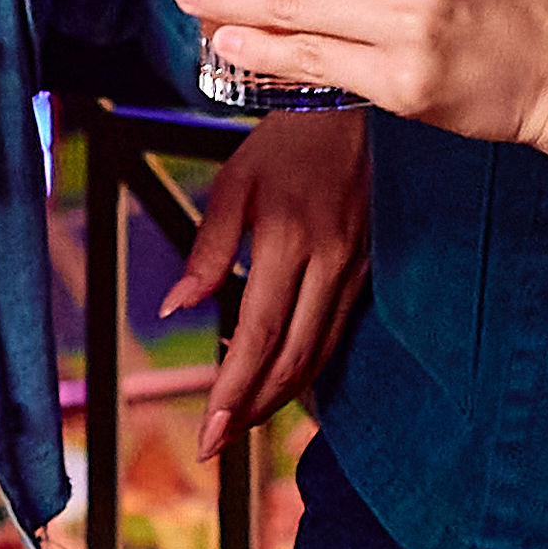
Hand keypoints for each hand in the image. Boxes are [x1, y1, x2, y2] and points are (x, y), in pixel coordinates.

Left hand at [175, 109, 371, 460]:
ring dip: (280, 395)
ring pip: (321, 353)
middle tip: (217, 442)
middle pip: (292, 359)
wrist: (353, 106)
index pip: (257, 335)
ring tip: (241, 419)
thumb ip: (207, 249)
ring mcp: (357, 267)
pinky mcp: (371, 268)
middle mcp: (330, 260)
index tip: (208, 434)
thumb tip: (175, 306)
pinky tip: (278, 373)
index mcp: (289, 239)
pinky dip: (308, 363)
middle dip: (252, 409)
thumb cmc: (285, 139)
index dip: (232, 392)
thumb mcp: (234, 183)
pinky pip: (339, 331)